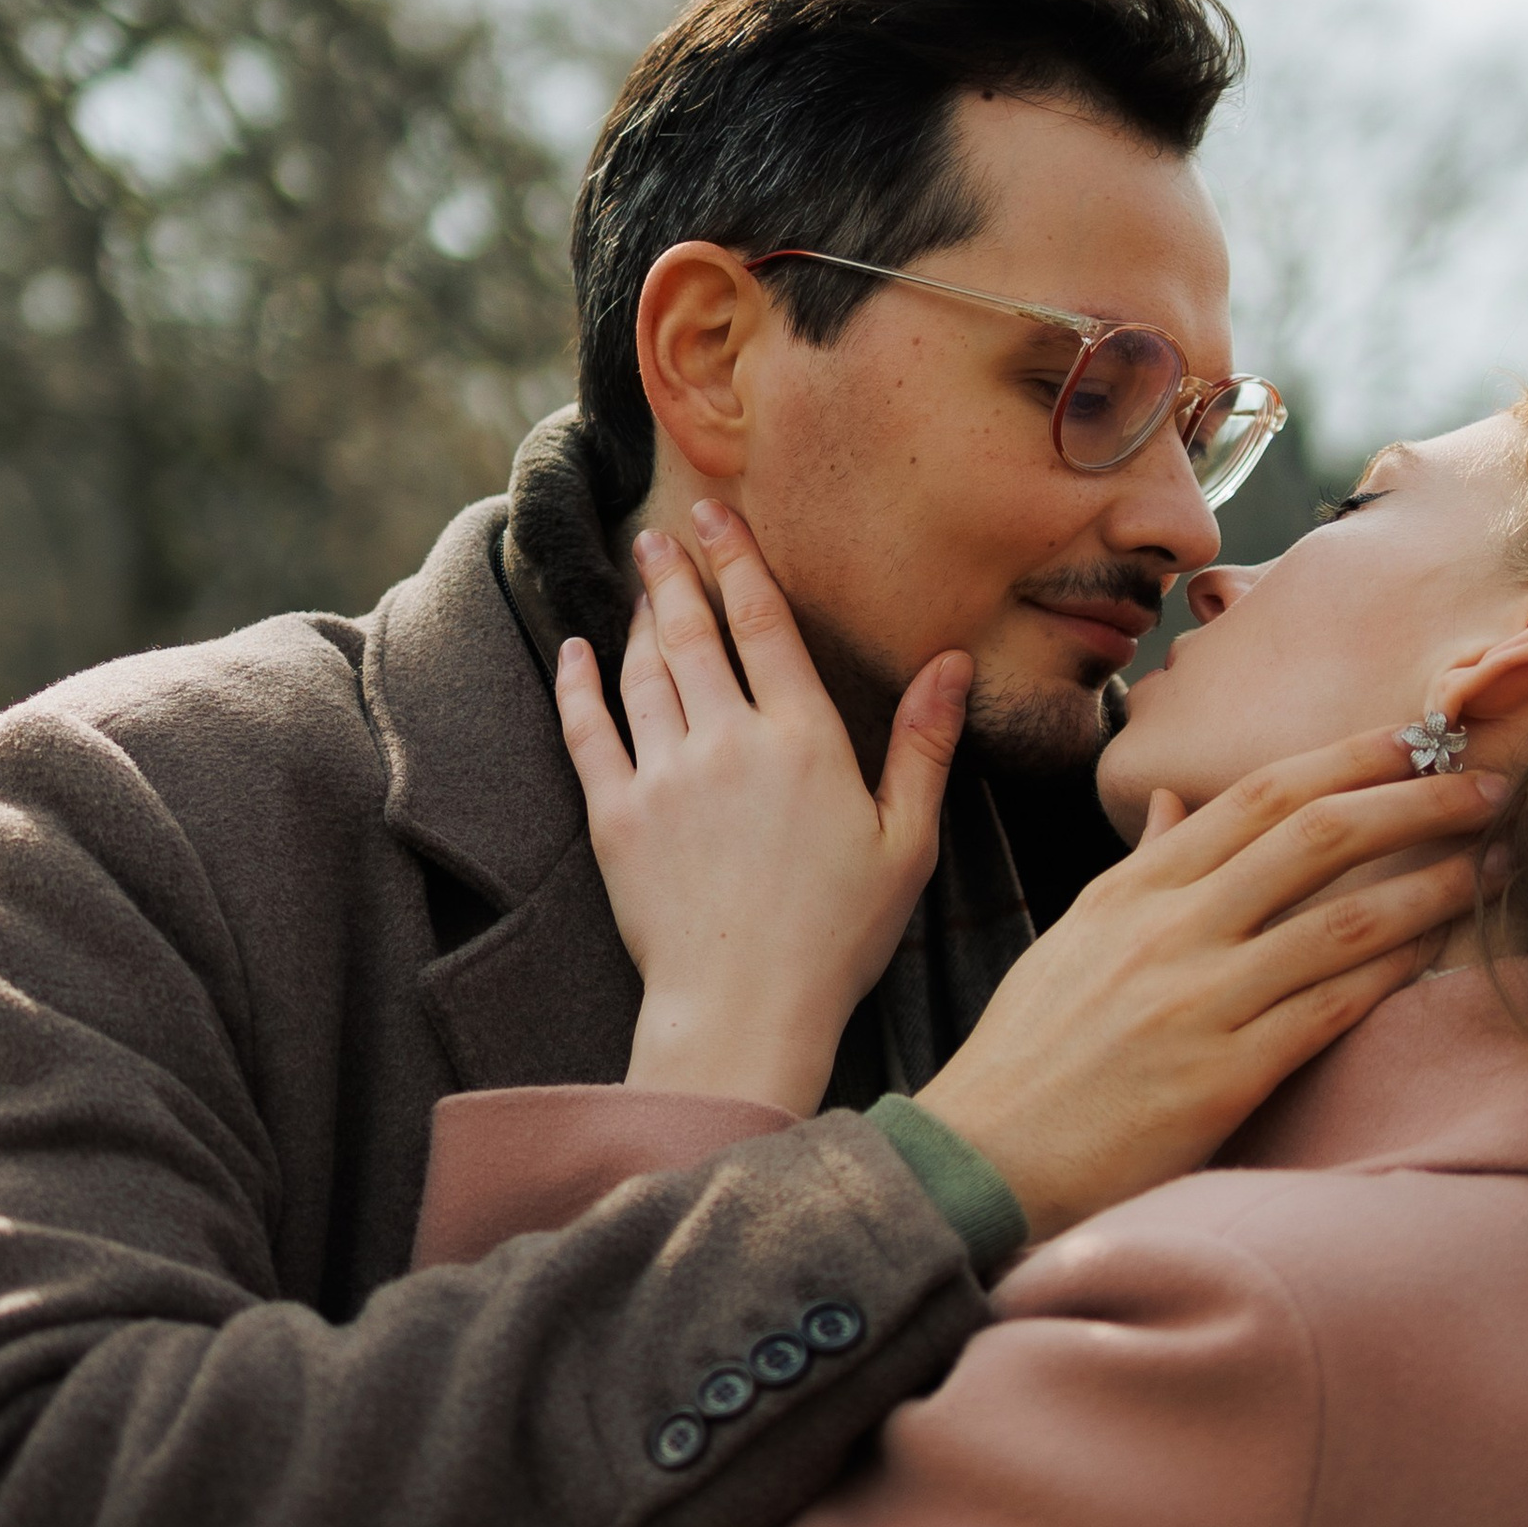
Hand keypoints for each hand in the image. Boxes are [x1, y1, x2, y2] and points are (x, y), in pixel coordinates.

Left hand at [559, 500, 971, 1114]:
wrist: (744, 1009)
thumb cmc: (837, 937)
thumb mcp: (906, 843)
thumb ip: (923, 745)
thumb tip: (952, 663)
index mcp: (805, 740)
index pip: (764, 624)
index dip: (737, 562)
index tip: (715, 517)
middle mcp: (729, 741)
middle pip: (693, 633)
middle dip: (675, 574)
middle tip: (660, 536)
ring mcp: (664, 776)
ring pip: (642, 672)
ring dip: (639, 620)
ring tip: (639, 588)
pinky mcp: (616, 817)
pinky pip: (588, 730)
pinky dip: (579, 684)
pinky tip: (575, 653)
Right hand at [915, 734, 1504, 1244]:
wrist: (982, 1160)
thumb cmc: (1030, 1054)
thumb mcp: (1072, 938)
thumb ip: (1137, 868)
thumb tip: (1172, 799)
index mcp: (1133, 889)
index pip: (1257, 795)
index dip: (1349, 757)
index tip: (1415, 737)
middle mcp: (1170, 930)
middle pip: (1316, 835)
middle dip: (1417, 800)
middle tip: (1489, 785)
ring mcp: (1199, 1001)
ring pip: (1344, 919)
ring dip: (1434, 884)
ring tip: (1497, 863)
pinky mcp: (1224, 1077)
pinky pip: (1333, 1008)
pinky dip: (1397, 972)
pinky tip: (1444, 951)